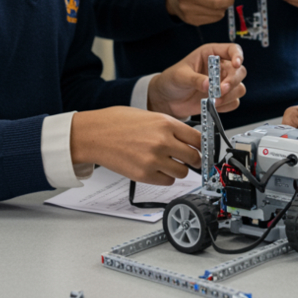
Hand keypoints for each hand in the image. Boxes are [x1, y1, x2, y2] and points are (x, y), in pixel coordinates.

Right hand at [69, 107, 201, 185]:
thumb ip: (170, 127)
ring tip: (169, 164)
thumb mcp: (149, 116)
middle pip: (194, 157)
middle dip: (194, 160)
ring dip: (179, 170)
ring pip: (183, 172)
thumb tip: (189, 139)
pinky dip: (166, 177)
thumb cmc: (117, 122)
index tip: (203, 149)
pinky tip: (158, 169)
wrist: (94, 134)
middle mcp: (163, 141)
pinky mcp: (144, 174)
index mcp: (166, 123)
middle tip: (190, 160)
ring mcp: (154, 159)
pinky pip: (168, 181)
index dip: (203, 145)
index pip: (198, 138)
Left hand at [148, 43, 246, 116]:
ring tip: (212, 101)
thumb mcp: (180, 76)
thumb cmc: (171, 80)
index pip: (233, 50)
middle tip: (220, 90)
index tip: (236, 64)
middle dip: (232, 81)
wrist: (166, 99)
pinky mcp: (222, 98)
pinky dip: (225, 106)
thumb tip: (208, 84)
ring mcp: (222, 84)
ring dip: (229, 96)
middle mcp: (220, 68)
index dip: (238, 55)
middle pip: (240, 71)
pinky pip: (233, 102)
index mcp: (211, 54)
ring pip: (239, 88)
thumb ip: (195, 79)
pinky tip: (212, 105)